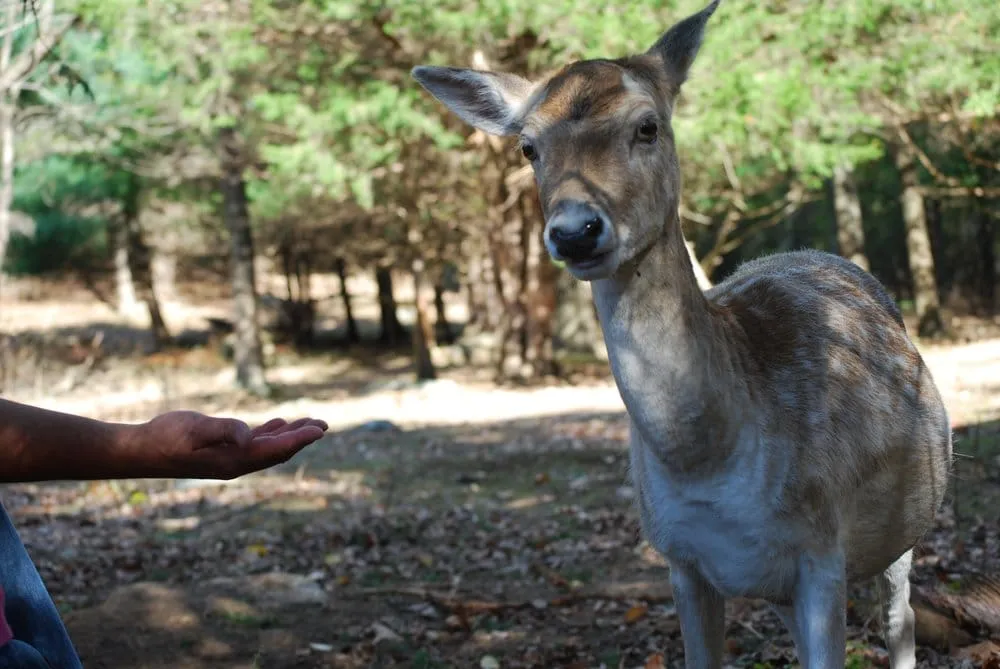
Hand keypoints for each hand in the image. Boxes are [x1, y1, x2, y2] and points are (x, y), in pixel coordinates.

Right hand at [130, 411, 327, 479]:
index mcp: (233, 460)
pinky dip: (270, 433)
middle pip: (278, 450)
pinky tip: (278, 424)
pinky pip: (254, 443)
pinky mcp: (221, 451)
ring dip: (289, 435)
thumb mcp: (194, 429)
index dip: (299, 439)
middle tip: (323, 424)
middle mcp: (235, 463)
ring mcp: (229, 458)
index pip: (275, 450)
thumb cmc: (164, 437)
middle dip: (301, 438)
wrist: (140, 450)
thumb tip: (247, 434)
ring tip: (310, 423)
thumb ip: (222, 430)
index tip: (320, 429)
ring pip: (268, 446)